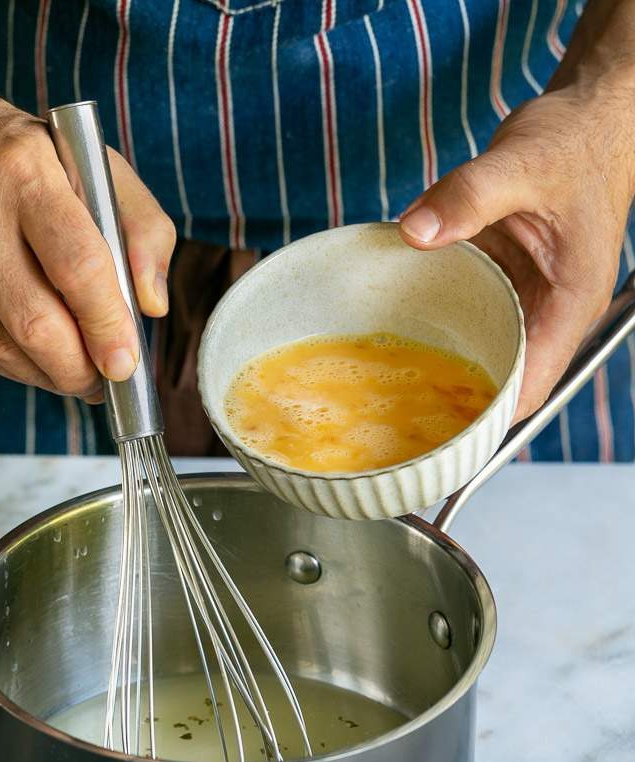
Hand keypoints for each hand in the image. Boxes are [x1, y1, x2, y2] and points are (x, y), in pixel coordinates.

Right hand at [0, 50, 174, 399]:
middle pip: (34, 323)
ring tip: (71, 370)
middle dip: (78, 370)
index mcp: (24, 170)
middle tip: (102, 380)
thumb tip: (151, 306)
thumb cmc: (17, 156)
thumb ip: (143, 229)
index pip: (78, 267)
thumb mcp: (92, 166)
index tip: (126, 365)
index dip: (107, 327)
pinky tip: (29, 356)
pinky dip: (7, 364)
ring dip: (45, 374)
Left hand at [399, 77, 634, 419]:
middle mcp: (549, 310)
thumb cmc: (573, 141)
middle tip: (397, 422)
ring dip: (444, 370)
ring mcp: (525, 299)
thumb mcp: (520, 161)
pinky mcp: (504, 281)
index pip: (531, 384)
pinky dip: (440, 328)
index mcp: (569, 301)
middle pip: (503, 381)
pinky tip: (398, 336)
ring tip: (387, 393)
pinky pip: (470, 317)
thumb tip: (415, 232)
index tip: (442, 433)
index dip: (489, 415)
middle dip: (457, 406)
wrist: (587, 116)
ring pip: (485, 353)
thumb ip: (469, 195)